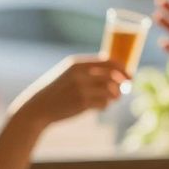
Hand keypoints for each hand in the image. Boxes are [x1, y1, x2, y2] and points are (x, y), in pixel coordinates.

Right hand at [11, 55, 126, 124]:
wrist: (38, 107)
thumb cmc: (57, 90)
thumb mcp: (69, 73)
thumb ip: (87, 69)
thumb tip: (113, 69)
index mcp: (77, 63)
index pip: (109, 61)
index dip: (123, 68)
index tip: (130, 76)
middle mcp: (80, 74)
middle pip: (113, 76)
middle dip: (122, 84)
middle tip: (123, 91)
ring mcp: (81, 88)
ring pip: (111, 91)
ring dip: (115, 96)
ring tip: (111, 100)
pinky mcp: (82, 103)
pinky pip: (104, 104)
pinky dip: (105, 106)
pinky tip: (99, 107)